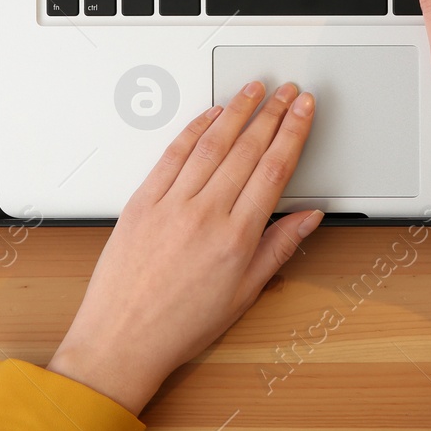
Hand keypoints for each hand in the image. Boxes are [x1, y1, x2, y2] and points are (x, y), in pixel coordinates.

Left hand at [47, 82, 320, 411]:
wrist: (122, 340)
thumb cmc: (179, 325)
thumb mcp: (243, 293)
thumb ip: (279, 248)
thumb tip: (308, 217)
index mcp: (235, 238)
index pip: (274, 169)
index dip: (293, 132)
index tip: (304, 110)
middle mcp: (204, 215)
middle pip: (247, 149)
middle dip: (272, 113)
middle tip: (287, 91)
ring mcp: (171, 204)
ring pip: (211, 144)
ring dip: (237, 111)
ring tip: (253, 89)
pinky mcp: (142, 201)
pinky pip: (172, 155)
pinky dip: (194, 129)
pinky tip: (210, 114)